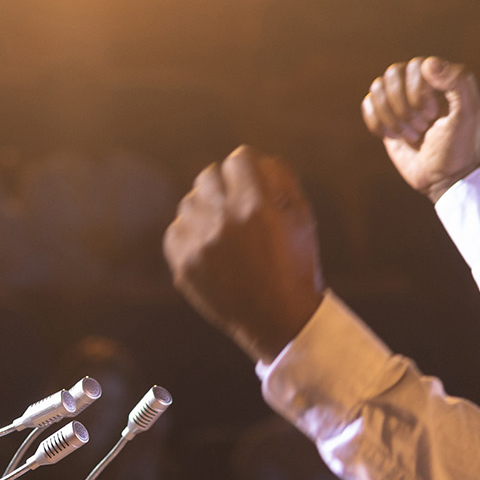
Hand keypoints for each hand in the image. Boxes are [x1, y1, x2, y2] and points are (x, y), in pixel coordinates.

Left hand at [163, 148, 324, 363]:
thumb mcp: (303, 218)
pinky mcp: (182, 265)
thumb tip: (257, 159)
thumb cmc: (295, 266)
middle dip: (224, 187)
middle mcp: (223, 222)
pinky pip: (176, 230)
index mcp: (256, 207)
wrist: (277, 321)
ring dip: (206, 210)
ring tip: (224, 232)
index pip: (238, 159)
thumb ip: (282, 178)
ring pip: (189, 202)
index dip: (248, 170)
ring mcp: (199, 245)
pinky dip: (191, 235)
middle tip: (237, 208)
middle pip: (208, 176)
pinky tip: (210, 249)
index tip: (252, 185)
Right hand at [360, 57, 479, 201]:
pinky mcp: (385, 118)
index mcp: (440, 78)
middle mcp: (418, 85)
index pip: (415, 66)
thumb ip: (458, 81)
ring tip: (411, 134)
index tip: (434, 115)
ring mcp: (400, 101)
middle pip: (392, 74)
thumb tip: (428, 63)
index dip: (419, 91)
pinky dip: (378, 123)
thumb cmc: (461, 145)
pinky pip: (367, 105)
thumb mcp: (469, 112)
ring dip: (392, 116)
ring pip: (377, 88)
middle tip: (422, 126)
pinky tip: (395, 137)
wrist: (446, 178)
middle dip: (404, 105)